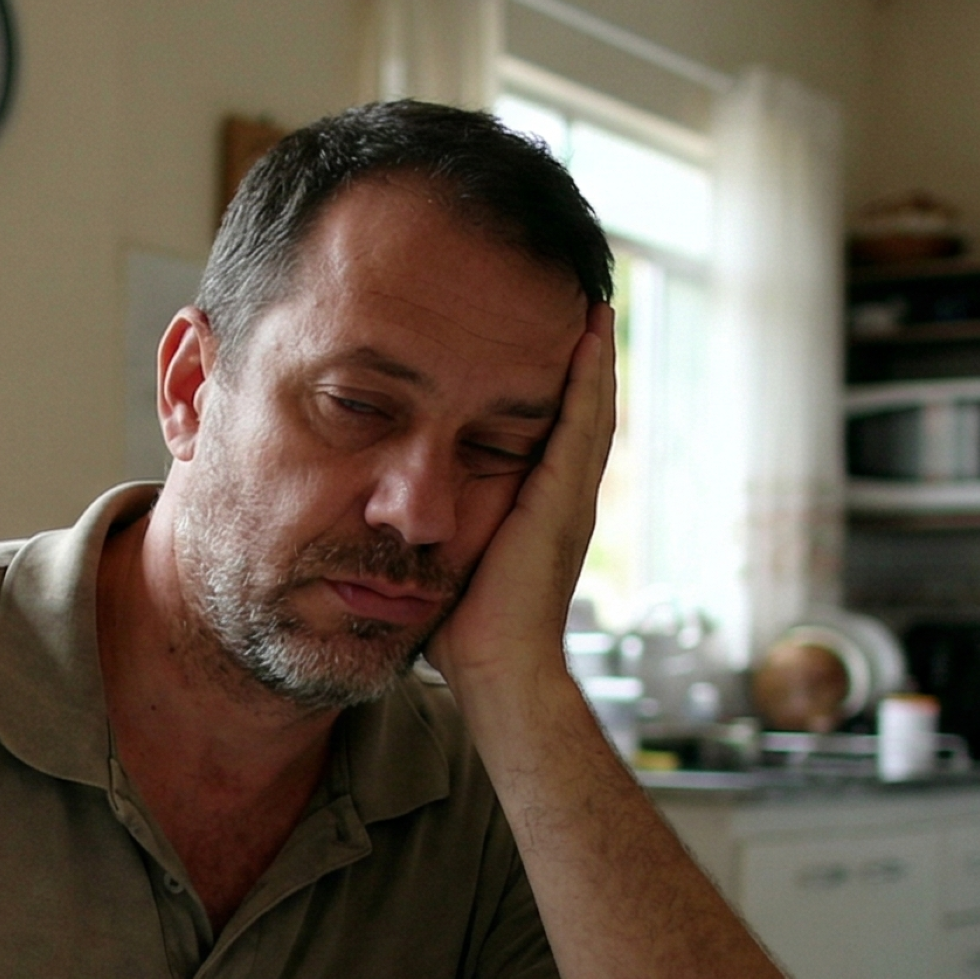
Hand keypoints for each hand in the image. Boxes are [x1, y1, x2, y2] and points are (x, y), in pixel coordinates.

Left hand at [426, 301, 617, 697]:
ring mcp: (570, 499)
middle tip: (583, 308)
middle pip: (578, 414)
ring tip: (590, 306)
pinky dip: (587, 380)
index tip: (542, 348)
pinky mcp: (564, 501)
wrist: (499, 672)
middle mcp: (564, 500)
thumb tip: (388, 522)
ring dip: (590, 358)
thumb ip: (432, 538)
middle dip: (579, 363)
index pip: (550, 437)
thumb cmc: (465, 637)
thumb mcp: (445, 566)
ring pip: (589, 411)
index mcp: (538, 513)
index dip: (553, 393)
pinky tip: (587, 338)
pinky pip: (581, 426)